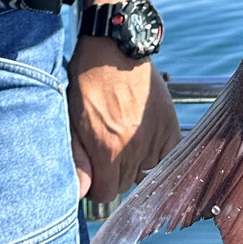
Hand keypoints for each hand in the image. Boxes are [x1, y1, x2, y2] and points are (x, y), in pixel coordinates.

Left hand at [66, 40, 180, 202]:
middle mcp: (134, 148)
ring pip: (145, 170)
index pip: (106, 194)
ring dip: (135, 162)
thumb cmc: (87, 81)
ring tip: (125, 138)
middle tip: (107, 150)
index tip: (94, 172)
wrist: (114, 49)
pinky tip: (144, 138)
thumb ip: (77, 158)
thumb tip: (79, 192)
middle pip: (125, 184)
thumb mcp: (73, 119)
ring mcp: (154, 136)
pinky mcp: (169, 125)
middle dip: (114, 173)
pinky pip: (167, 156)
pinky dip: (157, 153)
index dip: (97, 186)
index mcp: (107, 150)